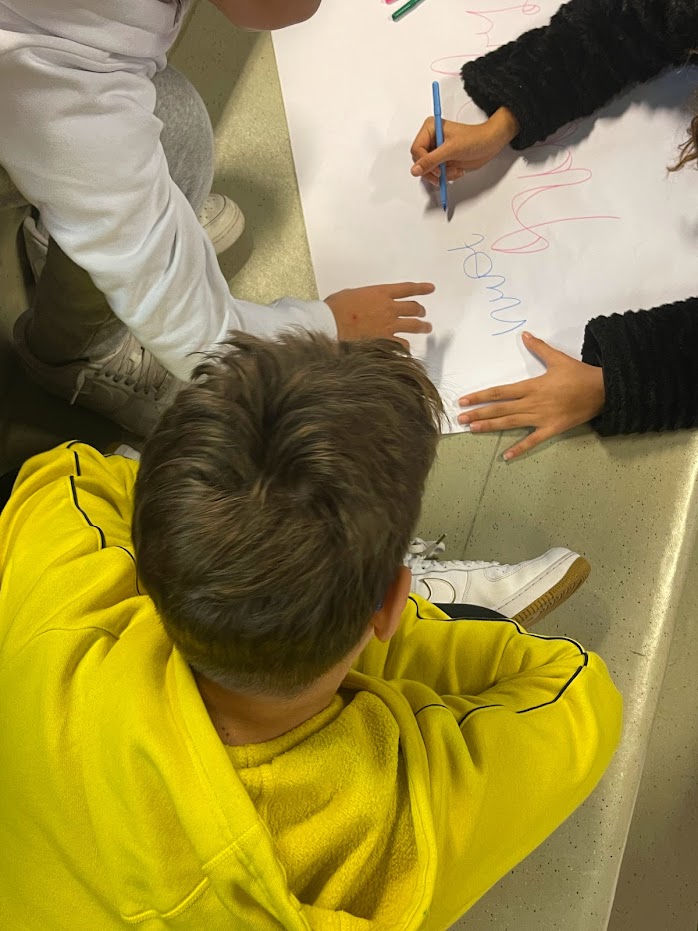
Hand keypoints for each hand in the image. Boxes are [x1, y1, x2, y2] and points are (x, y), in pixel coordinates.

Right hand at [325, 282, 433, 346]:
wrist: (330, 323)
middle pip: (413, 308)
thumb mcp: (351, 294)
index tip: (431, 288)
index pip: (407, 289)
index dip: (421, 288)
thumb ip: (365, 299)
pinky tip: (408, 350)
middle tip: (423, 313)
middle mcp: (389, 308)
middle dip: (420, 310)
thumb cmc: (335, 308)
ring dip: (422, 326)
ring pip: (414, 325)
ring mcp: (389, 325)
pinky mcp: (385, 341)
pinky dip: (406, 347)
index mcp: (381, 293)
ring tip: (427, 327)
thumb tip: (366, 304)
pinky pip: (402, 345)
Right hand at [410, 107, 519, 185]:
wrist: (490, 144)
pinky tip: (457, 170)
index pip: (416, 150)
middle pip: (420, 162)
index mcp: (430, 128)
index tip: (436, 169)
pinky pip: (437, 174)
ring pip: (428, 171)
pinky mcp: (443, 160)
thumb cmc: (474, 139)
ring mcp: (437, 151)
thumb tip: (415, 170)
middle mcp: (431, 139)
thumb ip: (431, 160)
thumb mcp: (451, 149)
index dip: (424, 162)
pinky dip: (447, 176)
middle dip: (433, 170)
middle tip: (443, 173)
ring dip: (442, 174)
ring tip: (455, 170)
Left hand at [458, 332, 605, 459]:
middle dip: (479, 413)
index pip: (500, 392)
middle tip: (460, 418)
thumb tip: (525, 335)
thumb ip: (539, 348)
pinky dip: (520, 449)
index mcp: (532, 386)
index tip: (464, 400)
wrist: (603, 390)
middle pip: (501, 409)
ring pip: (511, 423)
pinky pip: (533, 441)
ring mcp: (541, 418)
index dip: (481, 396)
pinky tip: (506, 456)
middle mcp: (533, 403)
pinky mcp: (552, 429)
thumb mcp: (558, 359)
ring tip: (473, 429)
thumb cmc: (580, 375)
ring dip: (491, 427)